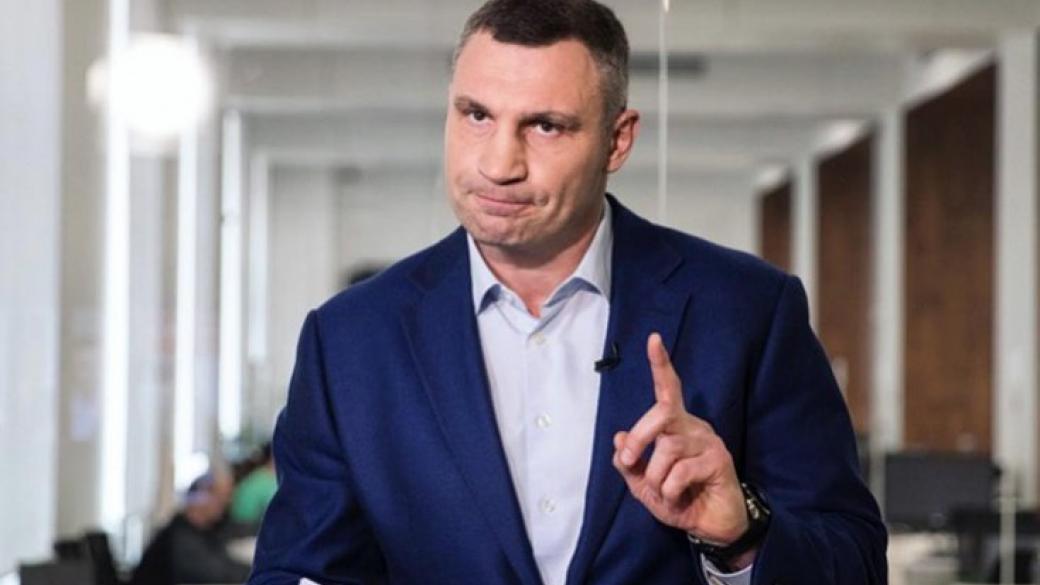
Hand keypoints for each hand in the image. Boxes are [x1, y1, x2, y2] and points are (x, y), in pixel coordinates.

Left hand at [612, 333, 752, 559]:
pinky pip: (680, 472)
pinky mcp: (719, 460)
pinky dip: (670, 491)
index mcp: (675, 426)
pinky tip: (680, 499)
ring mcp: (708, 442)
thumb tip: (618, 437)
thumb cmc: (680, 499)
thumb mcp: (645, 485)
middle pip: (660, 413)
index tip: (653, 339)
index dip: (660, 364)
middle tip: (631, 461)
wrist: (711, 527)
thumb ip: (630, 464)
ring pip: (668, 449)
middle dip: (639, 438)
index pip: (668, 389)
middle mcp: (693, 426)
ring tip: (666, 493)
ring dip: (657, 478)